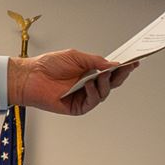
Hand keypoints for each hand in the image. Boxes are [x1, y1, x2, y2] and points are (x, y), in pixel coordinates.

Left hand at [10, 49, 133, 115]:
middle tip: (125, 68)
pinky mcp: (77, 107)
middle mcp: (88, 85)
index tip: (134, 62)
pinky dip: (93, 93)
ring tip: (103, 74)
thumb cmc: (49, 65)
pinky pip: (91, 102)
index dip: (122, 68)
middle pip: (111, 83)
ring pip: (103, 93)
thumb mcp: (76, 56)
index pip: (110, 72)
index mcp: (89, 72)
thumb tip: (113, 64)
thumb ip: (95, 61)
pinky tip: (90, 84)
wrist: (30, 76)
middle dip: (120, 75)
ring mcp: (83, 97)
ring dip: (105, 83)